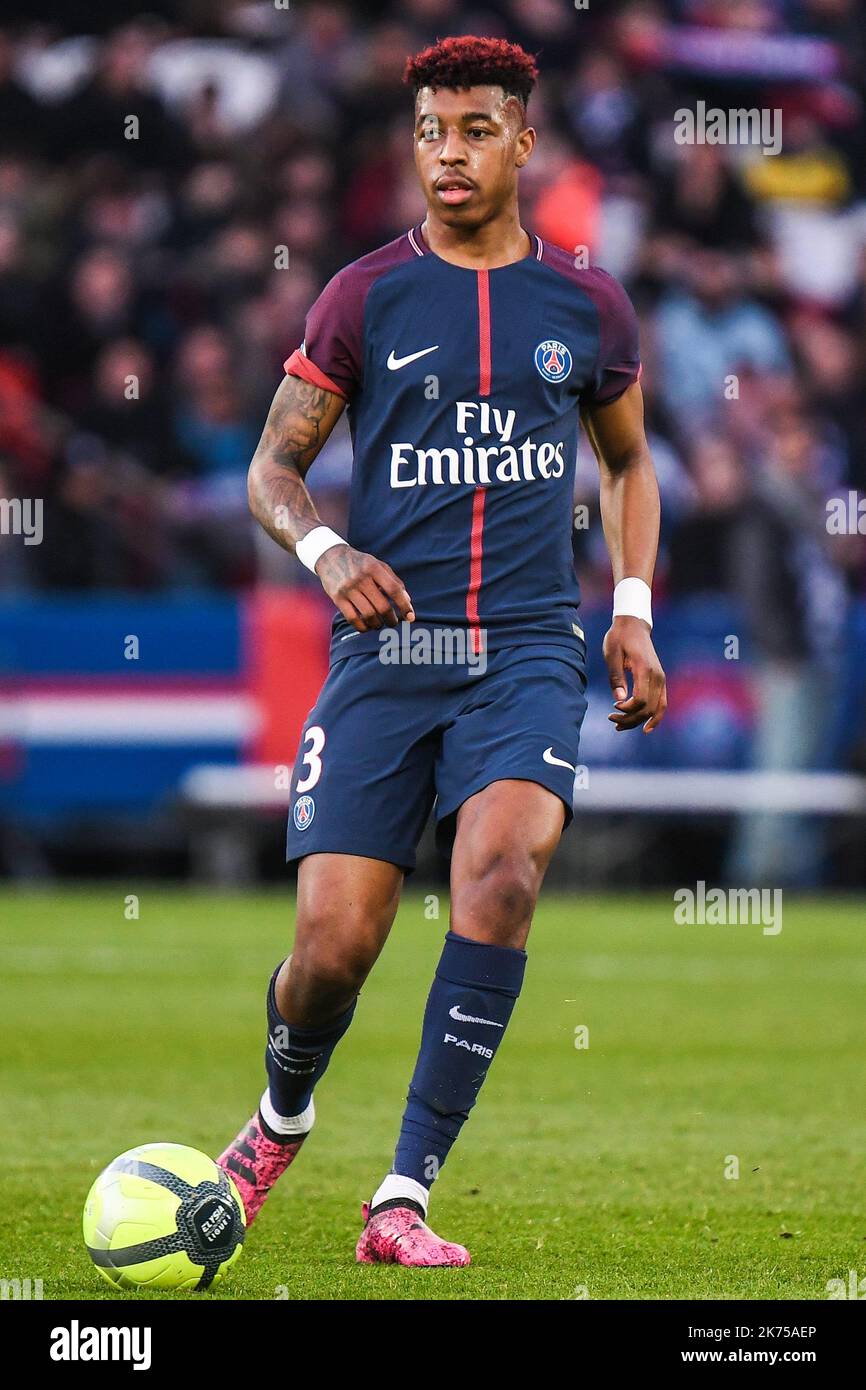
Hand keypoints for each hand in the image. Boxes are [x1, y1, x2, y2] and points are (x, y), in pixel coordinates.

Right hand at [315, 544, 414, 631]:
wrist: (330, 557)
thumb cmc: (360, 563)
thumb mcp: (378, 565)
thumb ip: (394, 581)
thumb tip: (407, 601)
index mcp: (373, 568)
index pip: (394, 590)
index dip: (404, 605)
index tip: (410, 617)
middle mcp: (361, 578)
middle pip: (382, 606)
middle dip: (392, 619)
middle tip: (394, 622)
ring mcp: (348, 589)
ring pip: (368, 615)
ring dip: (378, 624)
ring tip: (380, 624)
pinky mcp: (337, 598)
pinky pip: (352, 618)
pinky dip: (362, 627)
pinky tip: (367, 627)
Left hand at [602, 615, 666, 732]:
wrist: (633, 625)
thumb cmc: (619, 638)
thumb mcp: (611, 654)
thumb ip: (616, 677)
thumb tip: (620, 700)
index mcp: (645, 669)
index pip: (641, 699)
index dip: (627, 710)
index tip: (613, 707)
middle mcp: (657, 676)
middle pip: (648, 708)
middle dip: (630, 719)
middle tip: (611, 719)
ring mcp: (661, 679)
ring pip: (656, 709)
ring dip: (639, 721)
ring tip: (620, 726)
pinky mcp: (660, 681)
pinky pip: (662, 704)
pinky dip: (655, 717)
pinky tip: (646, 727)